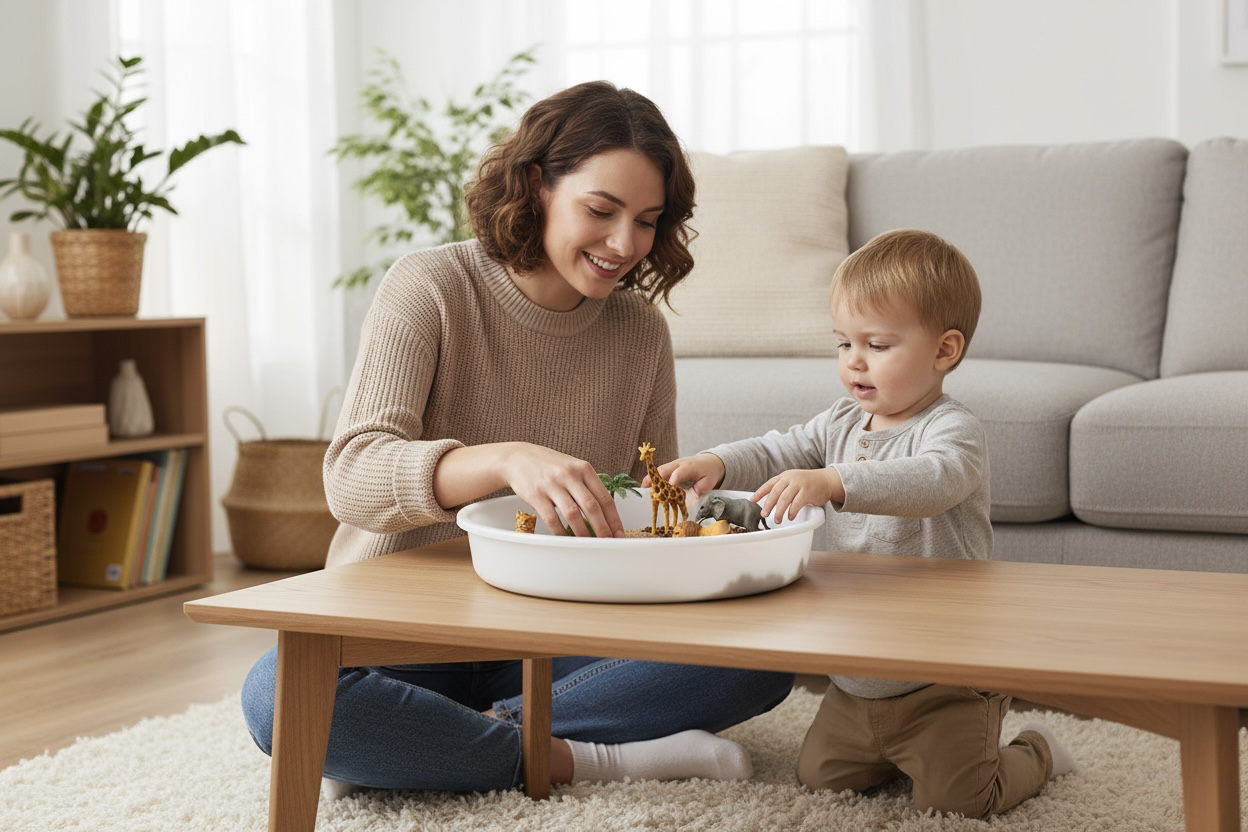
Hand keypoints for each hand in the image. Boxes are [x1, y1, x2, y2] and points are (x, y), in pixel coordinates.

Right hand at [499, 443, 623, 537]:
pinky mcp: (536, 494)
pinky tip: (566, 539)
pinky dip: (561, 532)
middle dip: (603, 528)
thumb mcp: (572, 467)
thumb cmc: (549, 465)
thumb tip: (605, 512)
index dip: (614, 518)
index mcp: (584, 468)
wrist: (518, 457)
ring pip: (573, 514)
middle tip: (608, 542)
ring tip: (588, 544)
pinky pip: (552, 518)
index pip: (605, 497)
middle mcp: (570, 475)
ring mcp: (552, 484)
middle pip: (592, 506)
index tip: (618, 533)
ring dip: (583, 533)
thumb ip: (587, 485)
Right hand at [651, 452, 724, 496]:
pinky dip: (652, 479)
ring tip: (643, 489)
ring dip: (650, 478)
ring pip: (659, 470)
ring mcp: (673, 465)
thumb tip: (692, 497)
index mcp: (690, 467)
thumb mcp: (710, 481)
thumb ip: (701, 488)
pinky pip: (659, 472)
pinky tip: (646, 487)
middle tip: (646, 488)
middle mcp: (679, 464)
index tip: (669, 486)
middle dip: (655, 478)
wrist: (708, 462)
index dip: (674, 478)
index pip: (680, 472)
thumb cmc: (708, 472)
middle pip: (665, 469)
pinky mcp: (669, 468)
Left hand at [752, 468, 842, 522]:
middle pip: (775, 492)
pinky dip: (792, 511)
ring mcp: (799, 484)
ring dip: (779, 511)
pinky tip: (790, 517)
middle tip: (764, 514)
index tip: (751, 501)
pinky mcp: (807, 491)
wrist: (827, 480)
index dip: (759, 493)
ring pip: (784, 499)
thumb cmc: (809, 484)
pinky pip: (797, 503)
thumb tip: (769, 503)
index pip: (769, 484)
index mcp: (784, 476)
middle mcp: (790, 478)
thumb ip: (783, 489)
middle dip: (768, 505)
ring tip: (776, 520)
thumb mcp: (793, 482)